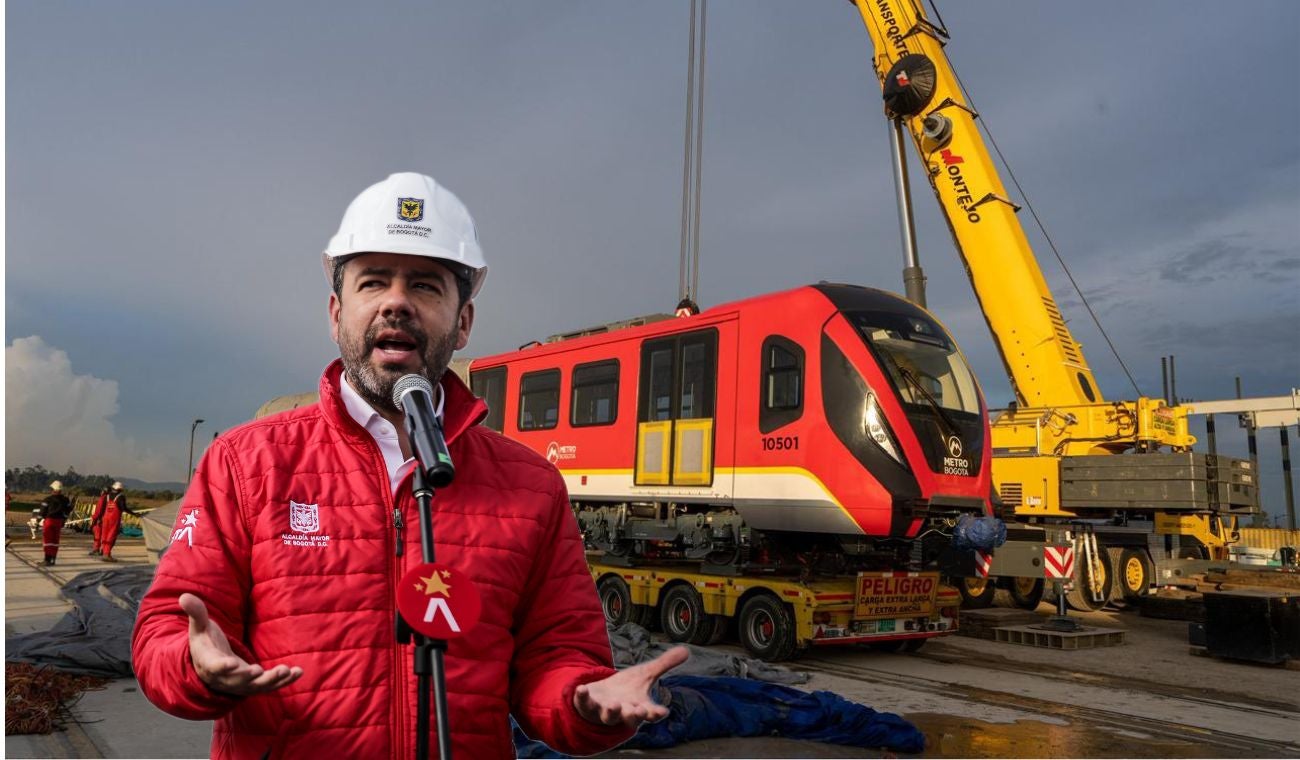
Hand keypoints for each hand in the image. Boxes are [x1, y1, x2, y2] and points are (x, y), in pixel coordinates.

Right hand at [179, 593, 302, 695]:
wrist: (210, 667)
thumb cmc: (205, 644)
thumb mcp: (199, 628)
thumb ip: (196, 613)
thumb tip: (184, 596)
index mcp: (209, 663)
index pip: (214, 667)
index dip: (222, 667)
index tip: (230, 664)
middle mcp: (225, 678)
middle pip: (237, 681)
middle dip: (249, 677)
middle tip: (260, 671)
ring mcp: (240, 684)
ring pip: (256, 687)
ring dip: (271, 681)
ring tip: (285, 671)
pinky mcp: (254, 685)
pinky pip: (269, 686)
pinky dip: (284, 681)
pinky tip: (299, 672)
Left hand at [573, 645, 688, 727]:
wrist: (601, 696)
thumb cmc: (627, 689)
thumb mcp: (646, 674)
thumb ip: (664, 664)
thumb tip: (686, 650)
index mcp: (639, 706)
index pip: (650, 713)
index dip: (656, 713)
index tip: (663, 711)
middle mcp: (623, 712)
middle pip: (630, 718)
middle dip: (634, 715)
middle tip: (639, 710)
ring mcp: (604, 710)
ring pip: (608, 716)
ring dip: (612, 711)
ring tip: (614, 705)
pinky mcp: (588, 705)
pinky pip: (584, 703)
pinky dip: (582, 697)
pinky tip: (582, 689)